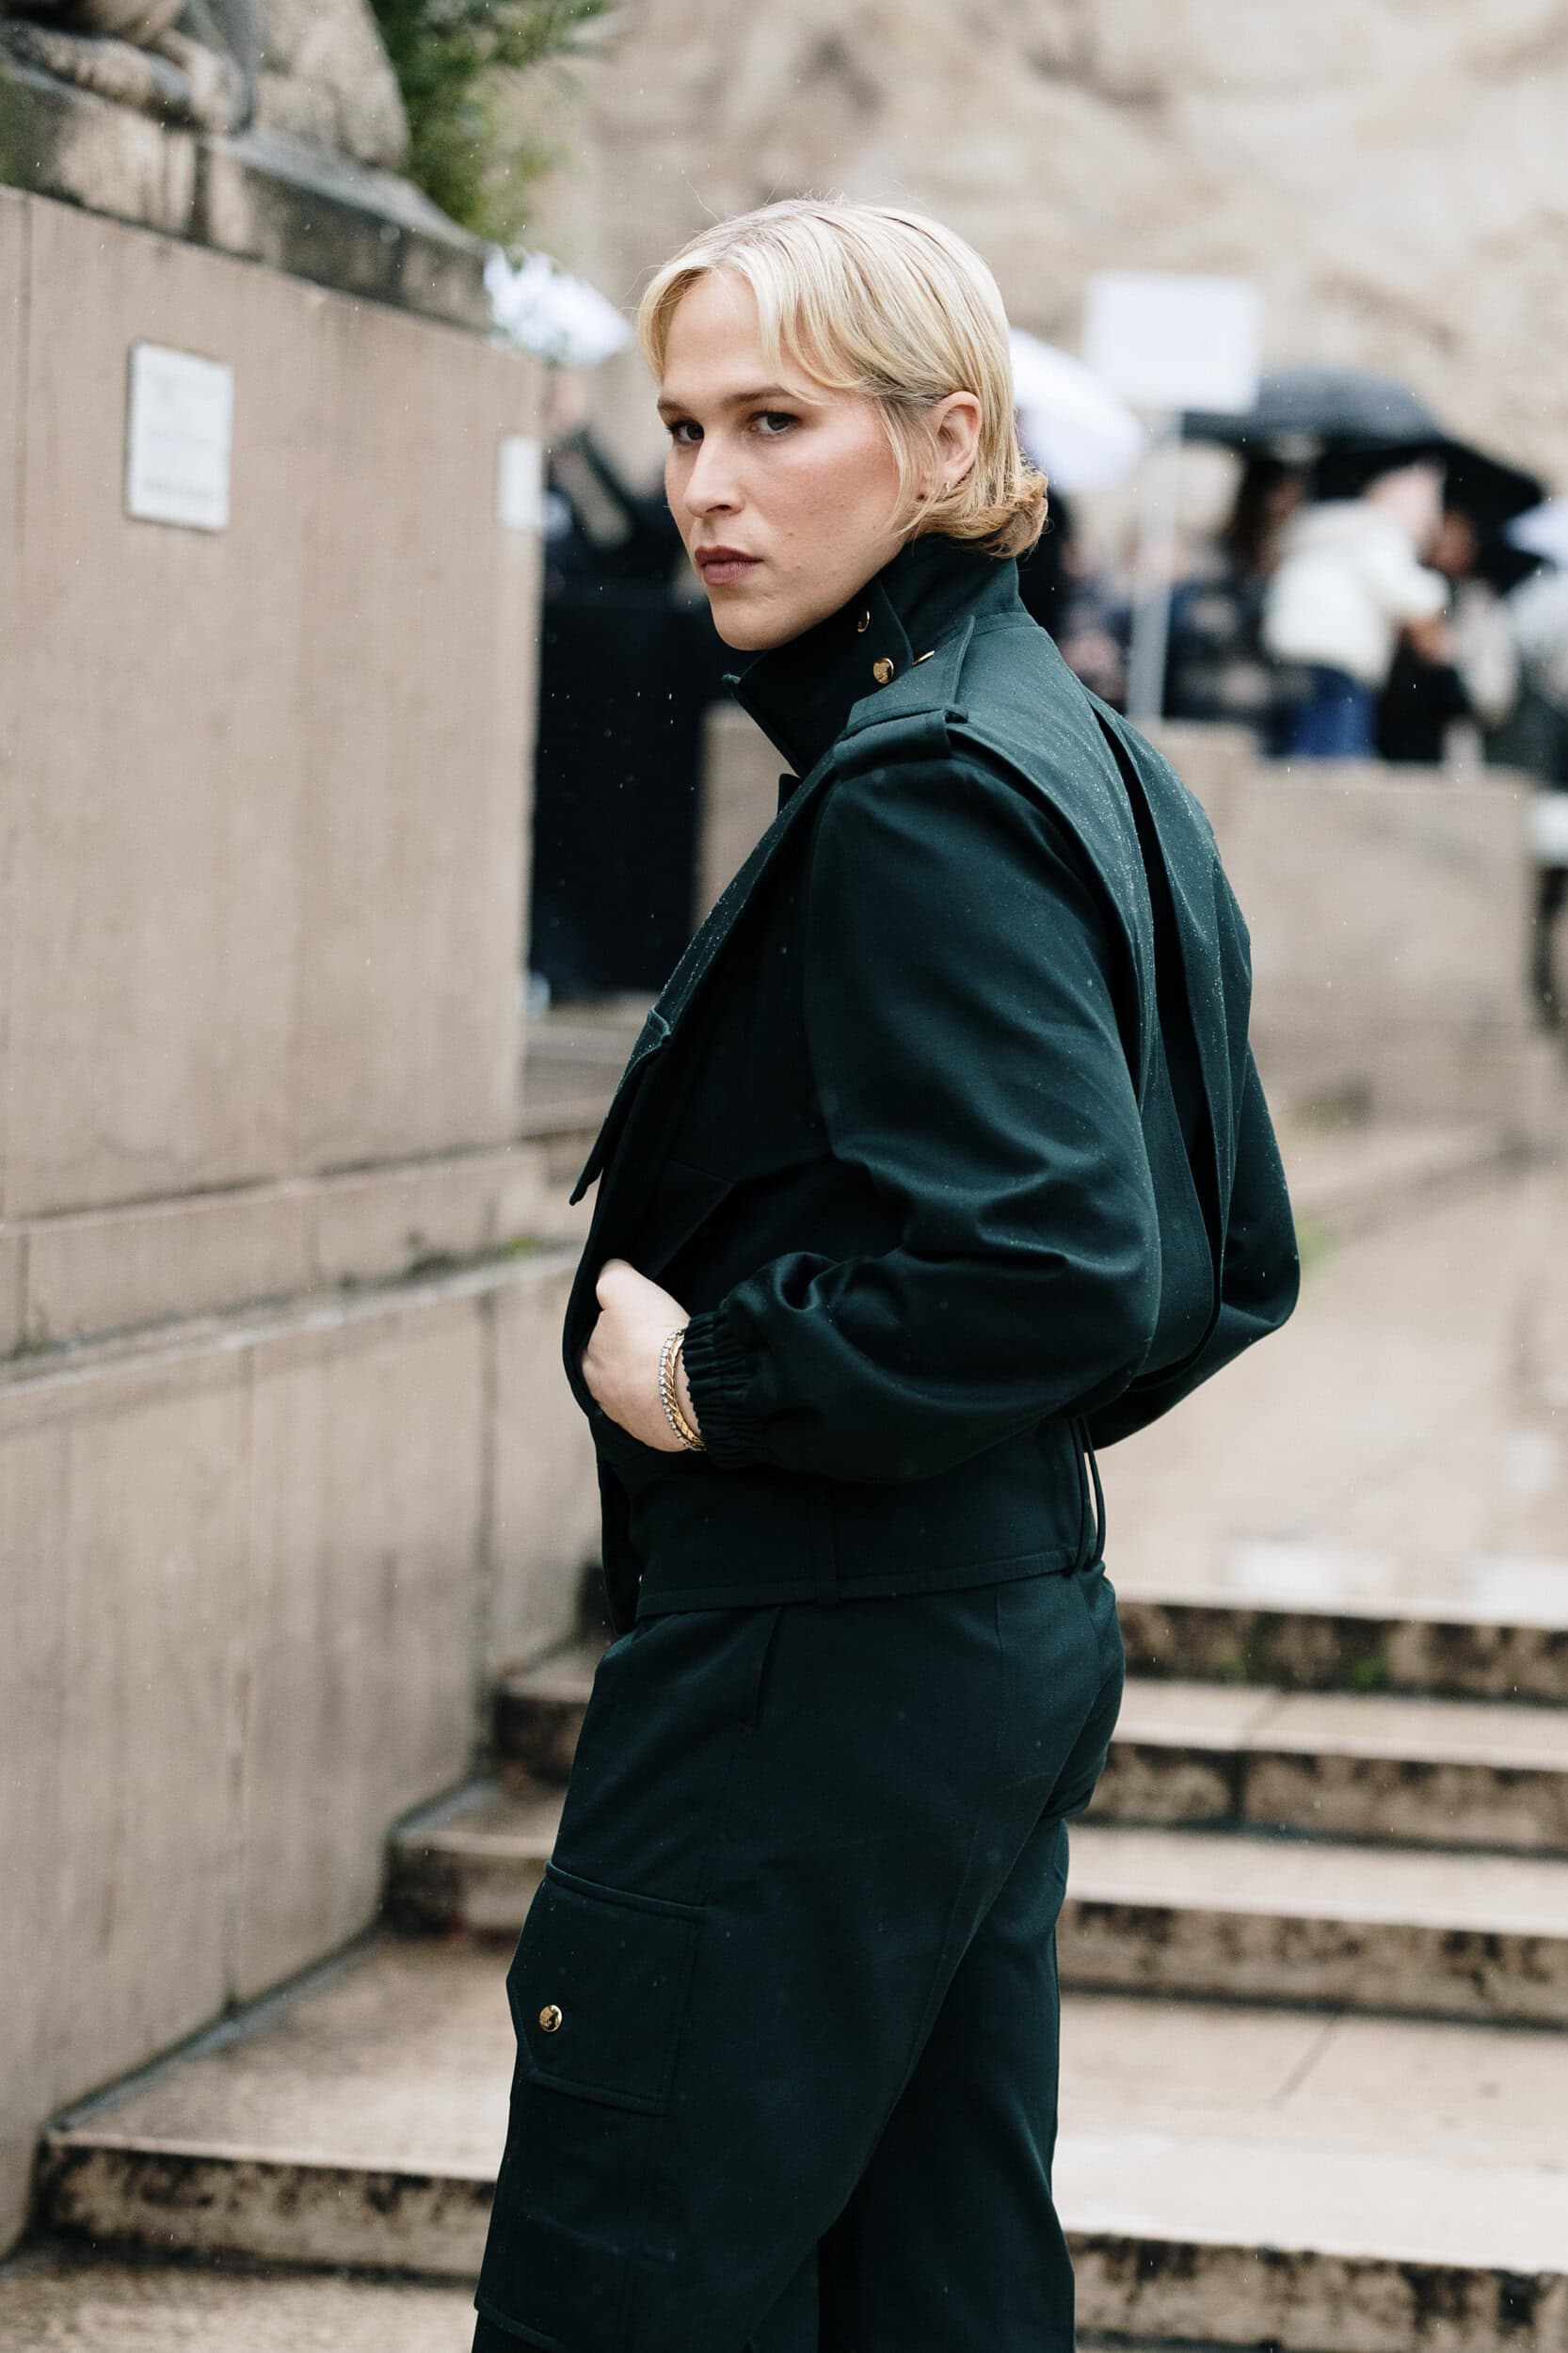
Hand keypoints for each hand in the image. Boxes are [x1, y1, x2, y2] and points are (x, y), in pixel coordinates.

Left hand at [581, 1259, 701, 1451]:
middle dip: (634, 1358)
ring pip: (640, 1394)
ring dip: (654, 1382)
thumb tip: (609, 1272)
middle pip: (617, 1370)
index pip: (595, 1340)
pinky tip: (685, 1387)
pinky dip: (672, 1402)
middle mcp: (604, 1399)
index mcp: (587, 1365)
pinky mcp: (661, 1436)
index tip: (641, 1320)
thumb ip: (609, 1275)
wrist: (688, 1385)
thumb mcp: (622, 1285)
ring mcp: (633, 1421)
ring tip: (676, 1366)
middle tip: (660, 1343)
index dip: (617, 1326)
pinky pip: (664, 1414)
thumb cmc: (651, 1335)